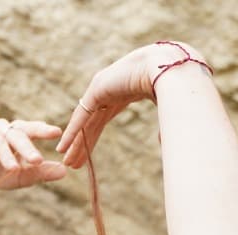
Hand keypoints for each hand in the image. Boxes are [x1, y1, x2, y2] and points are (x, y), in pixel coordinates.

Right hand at [0, 118, 66, 194]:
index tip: (56, 133)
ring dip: (5, 152)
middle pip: (14, 134)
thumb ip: (41, 172)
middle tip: (37, 160)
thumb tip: (65, 172)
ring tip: (14, 168)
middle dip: (26, 147)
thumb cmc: (1, 175)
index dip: (42, 129)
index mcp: (15, 134)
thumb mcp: (23, 176)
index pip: (30, 128)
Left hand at [57, 43, 203, 167]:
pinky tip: (62, 147)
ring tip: (65, 160)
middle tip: (72, 163)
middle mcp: (110, 90)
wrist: (169, 68)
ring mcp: (102, 88)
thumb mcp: (167, 112)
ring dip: (74, 142)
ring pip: (84, 122)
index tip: (86, 157)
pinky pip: (82, 116)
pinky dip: (72, 132)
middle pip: (91, 123)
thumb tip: (166, 145)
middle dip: (82, 144)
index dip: (93, 139)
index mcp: (125, 92)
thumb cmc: (175, 86)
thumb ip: (163, 128)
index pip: (103, 120)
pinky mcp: (97, 89)